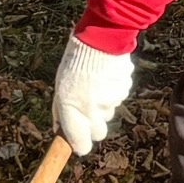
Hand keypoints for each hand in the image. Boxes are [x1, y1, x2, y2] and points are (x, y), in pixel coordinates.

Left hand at [53, 34, 135, 155]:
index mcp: (71, 106)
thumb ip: (61, 111)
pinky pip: (118, 97)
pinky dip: (113, 91)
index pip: (80, 142)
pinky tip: (107, 76)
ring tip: (96, 83)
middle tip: (88, 109)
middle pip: (99, 133)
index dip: (80, 145)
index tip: (79, 145)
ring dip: (103, 104)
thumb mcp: (60, 87)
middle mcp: (92, 107)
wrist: (100, 37)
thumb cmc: (74, 62)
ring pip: (109, 112)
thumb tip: (59, 131)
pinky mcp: (124, 89)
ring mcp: (110, 99)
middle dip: (94, 125)